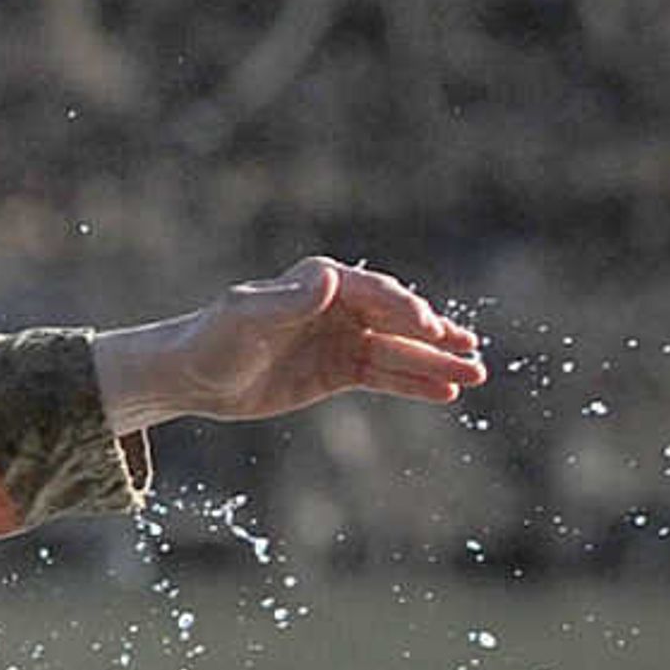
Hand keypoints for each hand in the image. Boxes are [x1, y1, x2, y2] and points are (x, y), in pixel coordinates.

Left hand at [90, 257, 486, 433]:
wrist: (192, 376)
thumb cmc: (213, 339)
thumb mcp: (246, 318)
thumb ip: (288, 300)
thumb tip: (328, 278)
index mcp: (321, 283)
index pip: (375, 293)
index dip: (404, 310)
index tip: (429, 329)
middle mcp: (339, 306)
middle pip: (397, 320)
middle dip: (436, 336)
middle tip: (470, 351)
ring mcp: (342, 339)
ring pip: (399, 350)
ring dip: (436, 361)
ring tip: (476, 373)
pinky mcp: (338, 370)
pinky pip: (384, 375)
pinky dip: (414, 382)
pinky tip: (446, 391)